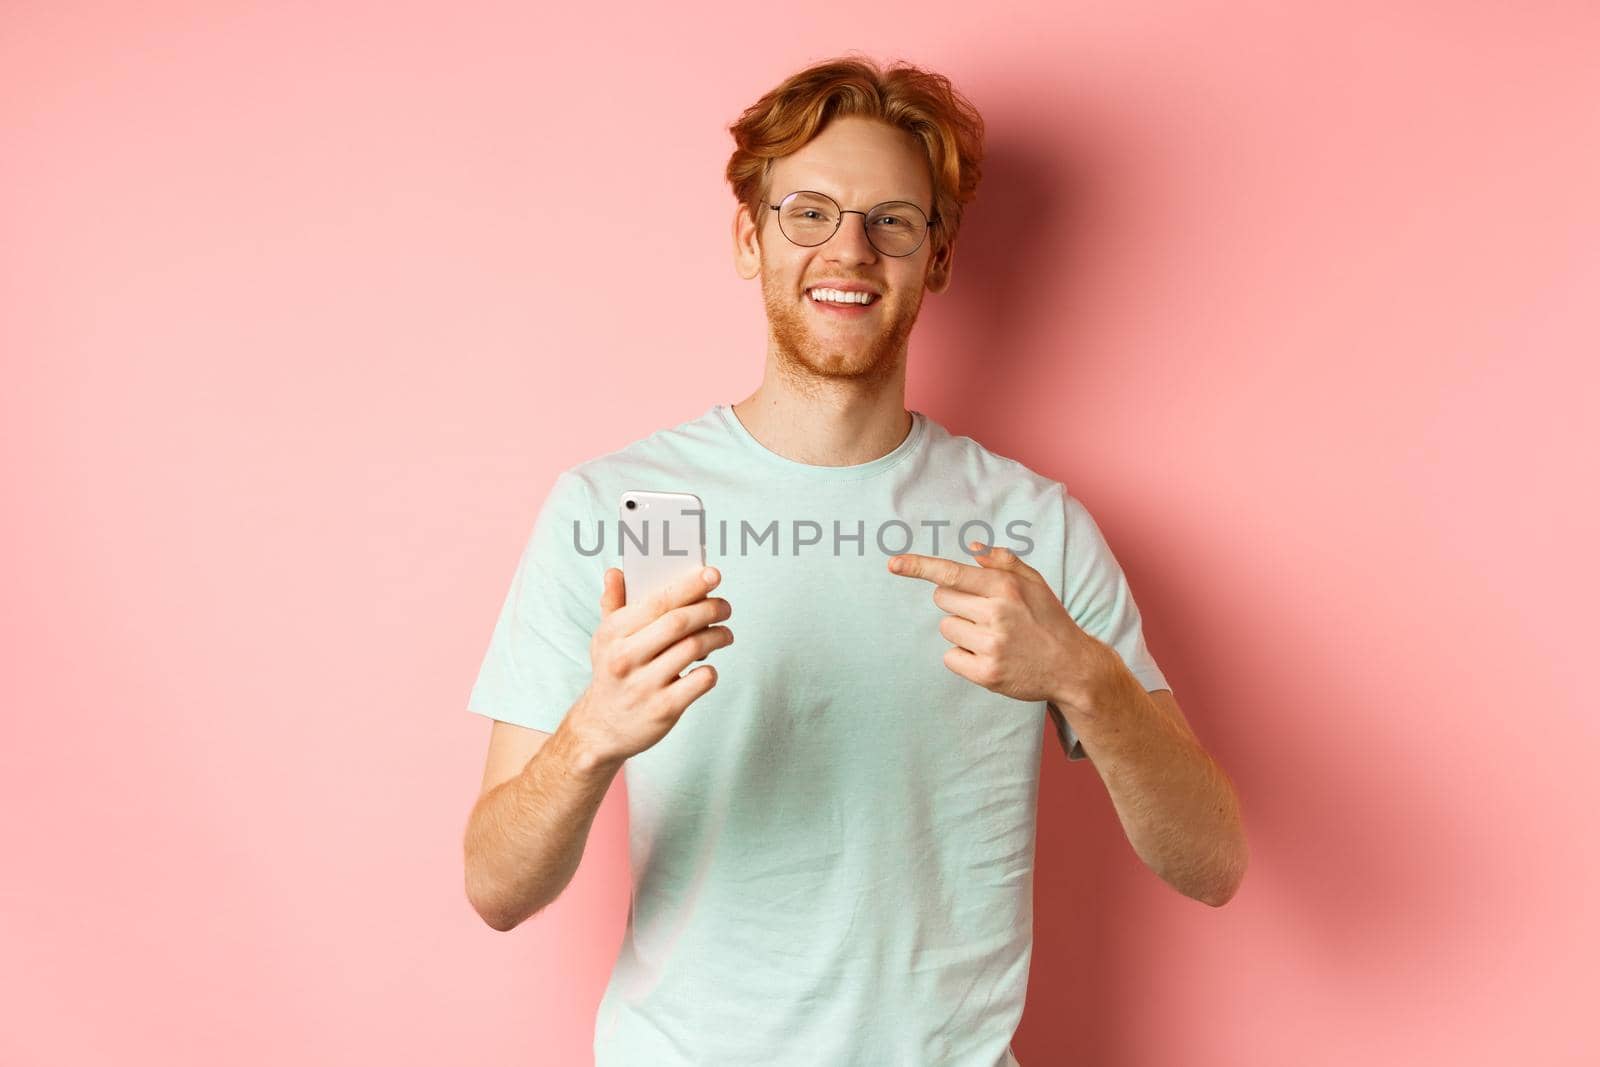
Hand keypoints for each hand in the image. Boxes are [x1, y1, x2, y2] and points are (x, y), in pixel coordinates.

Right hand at [567, 565, 733, 764]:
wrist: (601, 729)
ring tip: (725, 634)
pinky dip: (710, 669)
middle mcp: (626, 658)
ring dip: (717, 636)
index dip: (689, 585)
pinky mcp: (663, 709)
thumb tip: (616, 571)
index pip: (657, 601)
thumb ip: (612, 603)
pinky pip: (700, 680)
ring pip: (693, 648)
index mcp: (613, 634)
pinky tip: (707, 666)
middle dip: (709, 609)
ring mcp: (645, 685)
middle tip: (725, 606)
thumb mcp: (604, 639)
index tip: (712, 574)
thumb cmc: (611, 673)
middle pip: (678, 622)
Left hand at [887, 540, 1108, 705]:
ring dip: (962, 632)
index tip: (893, 564)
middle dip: (958, 604)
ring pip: (946, 628)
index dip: (919, 567)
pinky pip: (950, 657)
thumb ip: (1004, 562)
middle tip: (987, 616)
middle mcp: (997, 613)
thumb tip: (973, 549)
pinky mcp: (986, 673)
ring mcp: (991, 645)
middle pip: (942, 600)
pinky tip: (990, 657)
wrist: (1073, 667)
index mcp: (1005, 587)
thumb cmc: (1049, 620)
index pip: (952, 573)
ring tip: (994, 638)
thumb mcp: (1035, 583)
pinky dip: (964, 658)